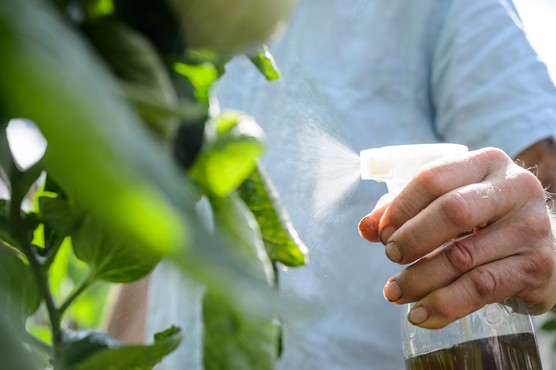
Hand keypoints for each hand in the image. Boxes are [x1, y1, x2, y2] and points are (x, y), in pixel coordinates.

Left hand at [358, 147, 555, 328]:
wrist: (536, 247)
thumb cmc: (480, 219)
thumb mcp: (445, 203)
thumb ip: (403, 210)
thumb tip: (365, 228)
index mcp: (487, 162)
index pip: (433, 177)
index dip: (401, 207)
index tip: (381, 232)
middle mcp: (516, 188)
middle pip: (452, 211)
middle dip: (412, 239)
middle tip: (391, 256)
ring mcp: (530, 227)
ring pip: (463, 256)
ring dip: (419, 279)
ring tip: (394, 292)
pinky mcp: (537, 266)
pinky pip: (481, 288)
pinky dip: (444, 304)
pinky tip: (421, 315)